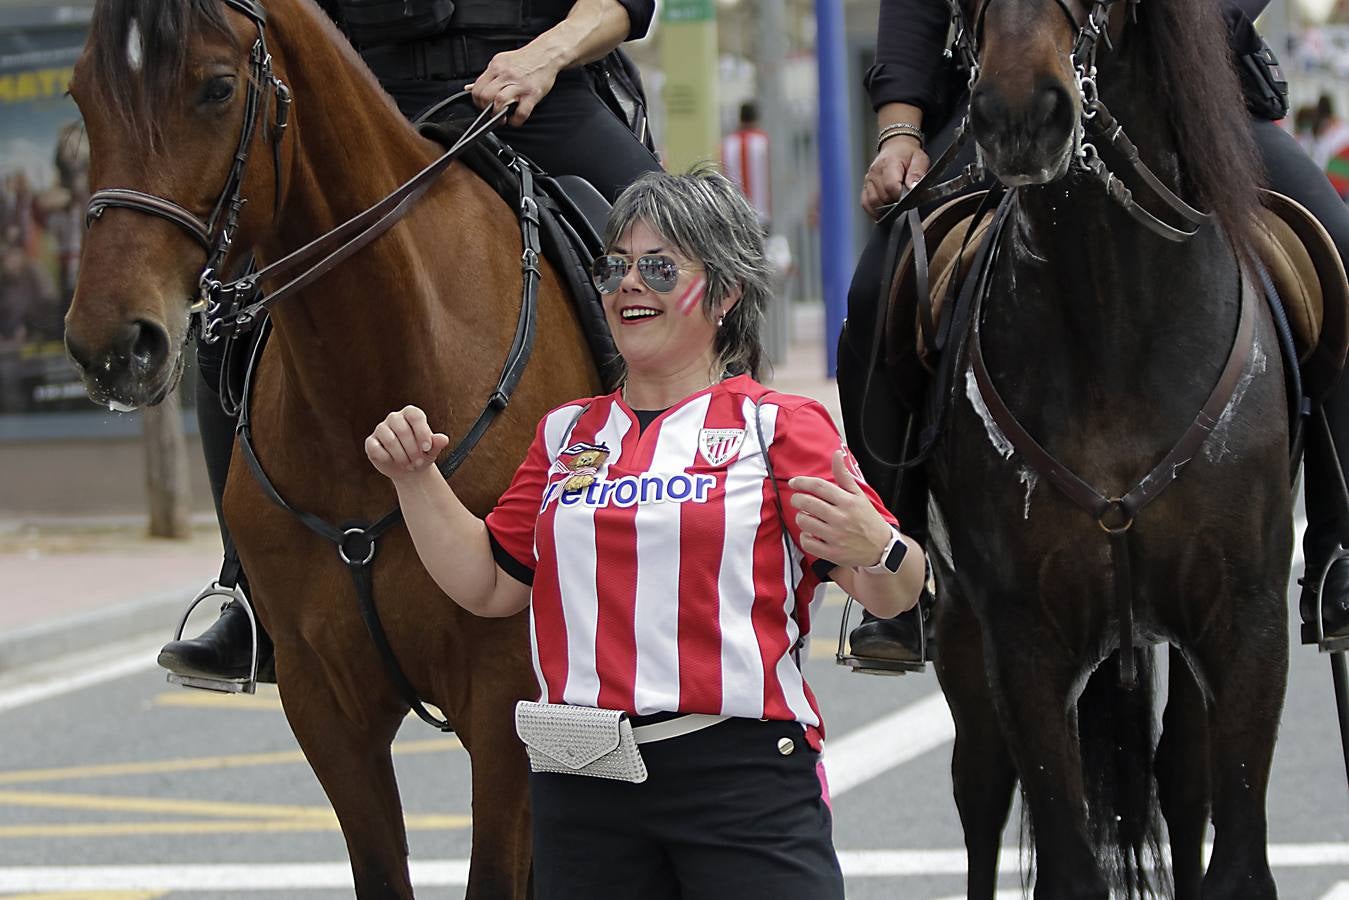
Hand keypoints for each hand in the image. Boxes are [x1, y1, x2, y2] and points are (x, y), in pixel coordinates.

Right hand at [365, 405, 450, 481]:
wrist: (410, 468)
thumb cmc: (422, 454)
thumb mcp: (432, 450)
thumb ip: (437, 443)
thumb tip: (443, 439)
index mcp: (411, 414)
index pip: (415, 416)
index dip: (422, 432)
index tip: (427, 448)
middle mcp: (395, 418)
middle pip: (402, 430)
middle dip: (412, 450)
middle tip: (418, 463)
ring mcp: (381, 429)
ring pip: (390, 440)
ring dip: (401, 456)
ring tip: (409, 465)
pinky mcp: (371, 442)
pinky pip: (376, 448)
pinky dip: (387, 458)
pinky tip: (393, 462)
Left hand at [465, 45, 560, 126]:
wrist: (547, 54)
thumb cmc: (525, 60)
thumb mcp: (502, 62)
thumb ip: (487, 75)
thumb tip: (469, 88)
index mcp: (496, 66)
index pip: (477, 87)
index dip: (476, 101)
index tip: (482, 106)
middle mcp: (506, 75)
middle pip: (485, 96)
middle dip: (485, 109)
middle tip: (490, 113)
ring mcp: (519, 84)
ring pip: (498, 102)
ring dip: (497, 115)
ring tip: (501, 118)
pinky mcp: (532, 93)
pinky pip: (521, 112)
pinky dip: (516, 121)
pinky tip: (515, 119)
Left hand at [787, 450, 894, 568]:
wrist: (882, 548)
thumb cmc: (868, 520)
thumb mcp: (859, 495)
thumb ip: (844, 475)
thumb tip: (837, 453)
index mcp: (848, 502)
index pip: (819, 487)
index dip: (802, 482)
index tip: (793, 482)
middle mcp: (841, 518)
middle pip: (807, 503)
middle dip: (796, 499)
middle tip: (797, 500)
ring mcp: (836, 536)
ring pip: (804, 522)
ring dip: (801, 517)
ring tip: (807, 517)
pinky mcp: (832, 552)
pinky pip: (807, 542)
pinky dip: (805, 536)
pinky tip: (811, 533)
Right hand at [861, 136, 929, 218]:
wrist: (896, 147)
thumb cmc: (908, 154)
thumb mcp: (919, 159)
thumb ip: (917, 173)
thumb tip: (913, 187)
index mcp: (889, 163)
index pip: (891, 186)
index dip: (900, 196)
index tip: (907, 198)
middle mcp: (875, 172)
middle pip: (881, 197)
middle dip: (893, 203)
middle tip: (903, 200)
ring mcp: (868, 180)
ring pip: (872, 202)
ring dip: (884, 207)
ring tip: (894, 204)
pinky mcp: (865, 186)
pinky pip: (865, 203)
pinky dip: (873, 209)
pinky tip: (883, 210)